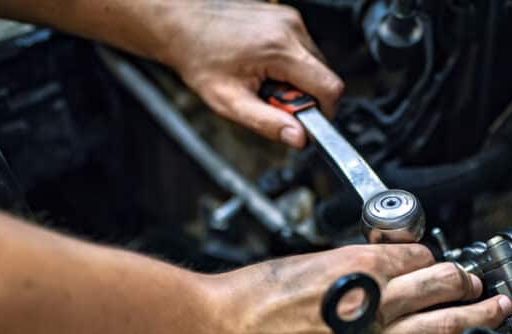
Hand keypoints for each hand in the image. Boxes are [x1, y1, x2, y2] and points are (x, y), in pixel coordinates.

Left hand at [155, 0, 342, 146]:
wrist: (182, 24)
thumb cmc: (200, 58)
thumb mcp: (230, 102)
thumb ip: (267, 123)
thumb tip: (299, 138)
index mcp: (280, 49)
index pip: (329, 87)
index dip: (323, 111)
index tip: (304, 120)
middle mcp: (290, 29)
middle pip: (324, 76)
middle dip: (304, 96)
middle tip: (271, 99)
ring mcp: (289, 19)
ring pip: (314, 63)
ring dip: (296, 80)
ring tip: (263, 80)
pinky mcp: (285, 17)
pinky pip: (302, 49)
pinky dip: (289, 64)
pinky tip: (263, 65)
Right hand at [199, 244, 511, 333]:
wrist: (219, 332)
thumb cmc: (251, 297)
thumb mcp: (308, 261)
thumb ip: (352, 265)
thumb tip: (383, 268)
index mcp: (360, 265)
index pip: (420, 257)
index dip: (435, 259)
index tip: (441, 266)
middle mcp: (373, 302)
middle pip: (444, 288)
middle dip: (470, 286)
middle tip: (484, 288)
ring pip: (443, 331)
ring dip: (475, 324)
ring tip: (492, 319)